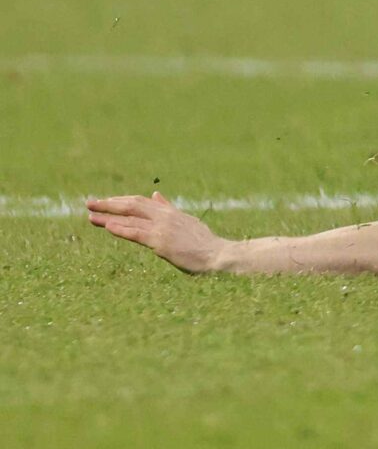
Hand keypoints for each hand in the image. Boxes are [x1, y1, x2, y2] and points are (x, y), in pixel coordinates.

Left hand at [86, 192, 228, 273]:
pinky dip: (122, 229)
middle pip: (132, 205)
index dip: (121, 201)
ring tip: (90, 215)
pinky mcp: (161, 242)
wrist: (218, 254)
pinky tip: (108, 226)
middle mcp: (165, 216)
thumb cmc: (204, 243)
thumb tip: (156, 194)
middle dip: (109, 204)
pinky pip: (137, 233)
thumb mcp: (186, 221)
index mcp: (170, 212)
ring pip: (131, 217)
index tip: (105, 202)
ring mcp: (163, 228)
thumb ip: (169, 208)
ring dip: (108, 216)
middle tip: (90, 203)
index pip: (140, 202)